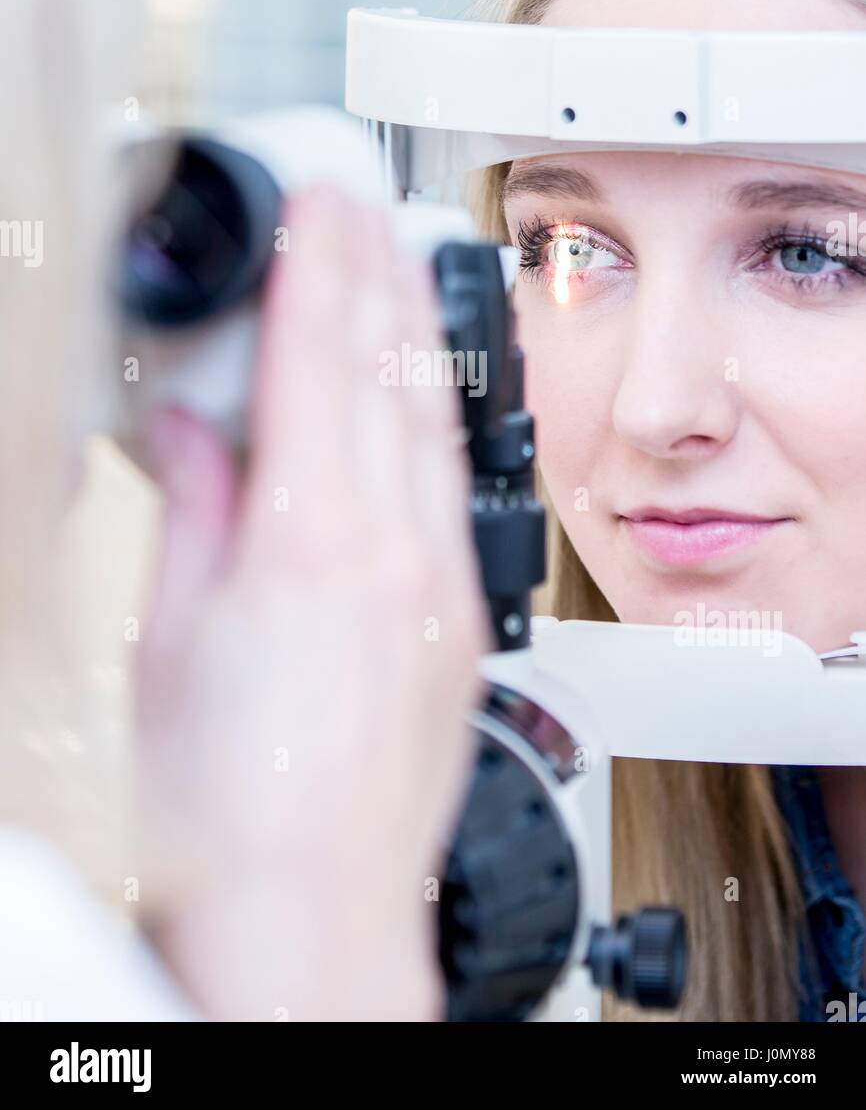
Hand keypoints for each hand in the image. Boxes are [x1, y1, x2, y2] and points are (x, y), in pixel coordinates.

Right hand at [135, 183, 489, 1019]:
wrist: (311, 910)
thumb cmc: (229, 804)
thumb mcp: (174, 640)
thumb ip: (193, 515)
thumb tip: (191, 436)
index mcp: (309, 543)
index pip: (317, 362)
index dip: (316, 267)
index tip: (317, 202)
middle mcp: (393, 550)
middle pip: (389, 372)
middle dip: (373, 269)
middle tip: (361, 200)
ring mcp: (441, 583)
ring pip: (436, 420)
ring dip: (415, 327)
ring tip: (399, 260)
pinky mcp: (462, 620)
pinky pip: (457, 484)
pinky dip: (440, 413)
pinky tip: (431, 388)